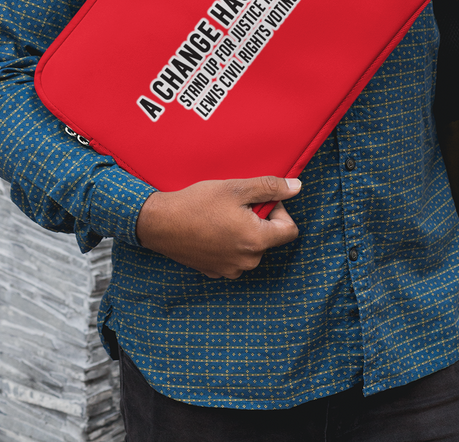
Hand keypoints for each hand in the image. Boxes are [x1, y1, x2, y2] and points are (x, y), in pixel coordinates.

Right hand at [135, 175, 301, 278]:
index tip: (261, 199)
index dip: (280, 210)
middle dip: (260, 220)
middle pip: (270, 238)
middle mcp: (247, 261)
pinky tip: (212, 229)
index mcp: (256, 241)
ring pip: (252, 247)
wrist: (161, 223)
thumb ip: (270, 187)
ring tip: (222, 216)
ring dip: (245, 232)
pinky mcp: (215, 271)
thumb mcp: (237, 188)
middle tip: (237, 205)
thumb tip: (297, 187)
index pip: (290, 230)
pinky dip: (229, 242)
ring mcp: (230, 269)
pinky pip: (234, 256)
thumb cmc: (198, 203)